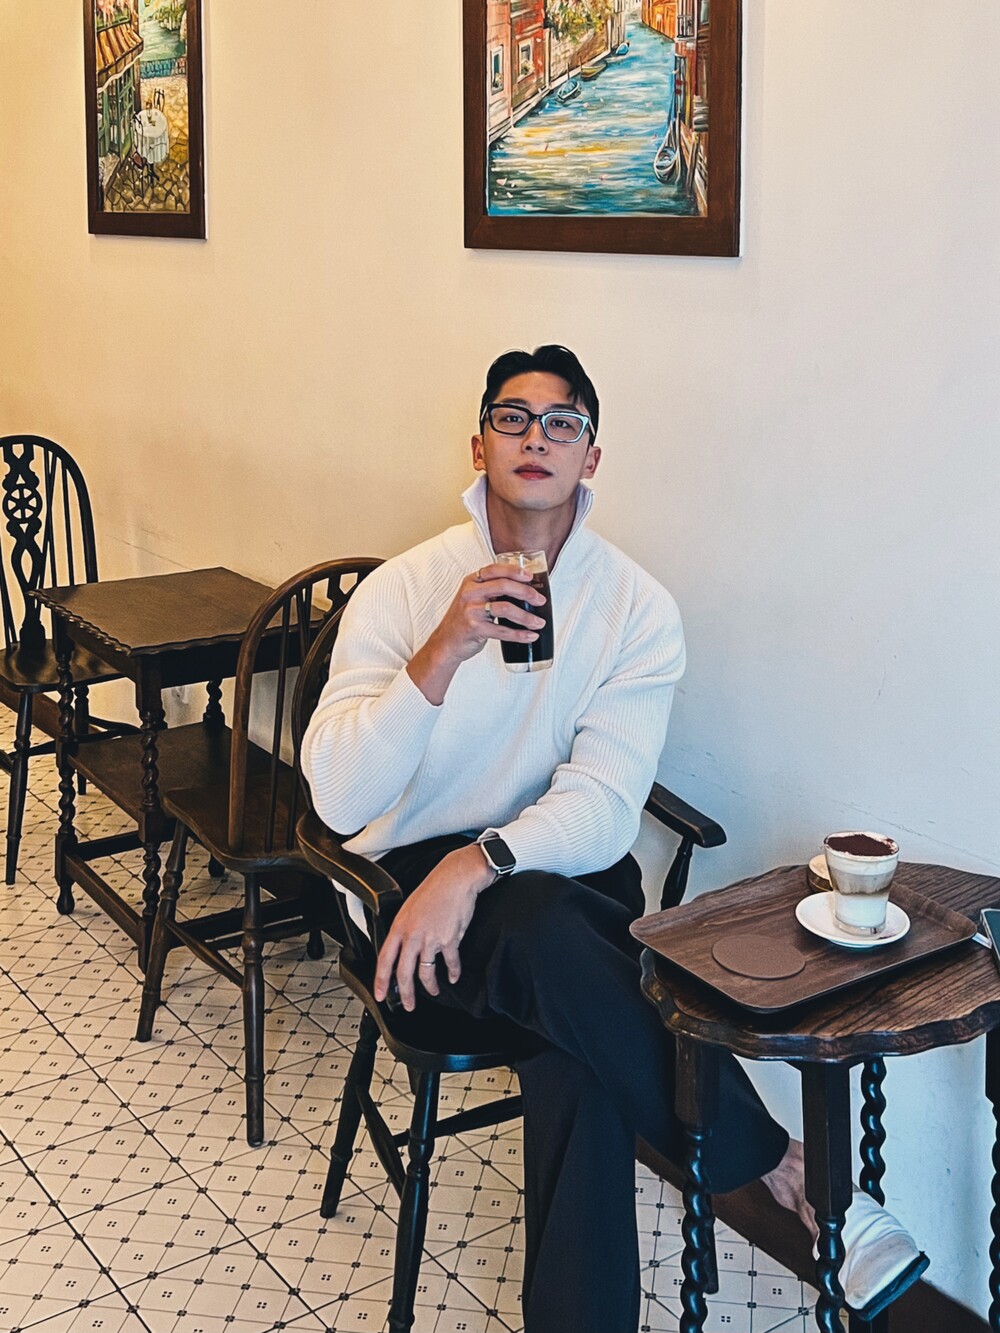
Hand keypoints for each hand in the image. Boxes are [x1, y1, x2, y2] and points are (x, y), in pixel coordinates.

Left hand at [374, 845, 495, 1010]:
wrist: (455, 878)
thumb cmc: (435, 889)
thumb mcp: (410, 908)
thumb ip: (405, 930)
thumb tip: (404, 948)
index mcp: (400, 927)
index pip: (385, 960)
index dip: (381, 981)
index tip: (380, 994)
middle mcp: (413, 935)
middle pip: (404, 973)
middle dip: (406, 994)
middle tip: (408, 1005)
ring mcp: (431, 939)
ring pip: (426, 973)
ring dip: (430, 987)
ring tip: (434, 991)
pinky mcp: (449, 940)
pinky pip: (449, 963)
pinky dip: (452, 972)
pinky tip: (453, 976)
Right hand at [407, 562, 546, 704]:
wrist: (445, 643)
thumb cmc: (464, 620)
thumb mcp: (473, 598)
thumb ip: (491, 591)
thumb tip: (524, 590)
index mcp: (471, 582)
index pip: (495, 570)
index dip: (514, 571)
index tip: (530, 576)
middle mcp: (470, 593)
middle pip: (503, 586)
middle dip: (526, 592)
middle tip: (540, 600)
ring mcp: (471, 611)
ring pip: (506, 608)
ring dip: (526, 616)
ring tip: (538, 622)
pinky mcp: (475, 628)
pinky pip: (502, 630)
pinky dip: (519, 634)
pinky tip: (530, 636)